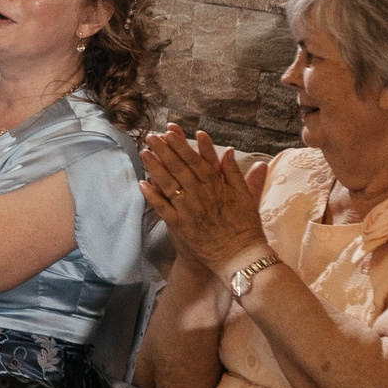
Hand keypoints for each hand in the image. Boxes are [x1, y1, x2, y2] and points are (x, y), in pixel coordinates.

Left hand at [139, 124, 272, 275]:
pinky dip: (152, 195)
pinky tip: (142, 183)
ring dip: (155, 167)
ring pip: (168, 183)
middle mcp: (200, 194)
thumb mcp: (245, 196)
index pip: (196, 160)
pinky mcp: (180, 225)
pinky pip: (162, 207)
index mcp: (216, 185)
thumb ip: (235, 172)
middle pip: (179, 168)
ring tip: (144, 152)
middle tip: (151, 136)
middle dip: (164, 150)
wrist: (239, 256)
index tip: (171, 131)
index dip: (182, 145)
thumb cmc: (244, 226)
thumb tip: (229, 151)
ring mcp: (188, 209)